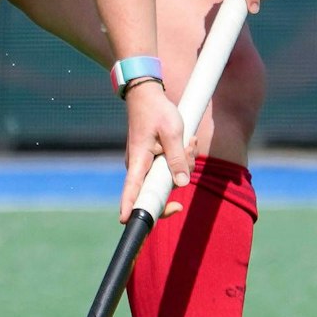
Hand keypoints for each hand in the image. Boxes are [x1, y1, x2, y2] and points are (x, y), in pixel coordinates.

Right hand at [119, 81, 190, 222]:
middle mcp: (139, 168)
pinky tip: (188, 142)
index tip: (127, 221)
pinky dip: (181, 159)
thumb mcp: (172, 132)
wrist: (147, 94)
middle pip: (158, 191)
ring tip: (189, 141)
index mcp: (138, 161)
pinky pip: (169, 169)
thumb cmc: (156, 111)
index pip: (131, 190)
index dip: (130, 207)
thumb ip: (177, 158)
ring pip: (168, 179)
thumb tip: (182, 183)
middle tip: (189, 152)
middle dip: (179, 179)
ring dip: (184, 164)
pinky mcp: (154, 161)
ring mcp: (146, 166)